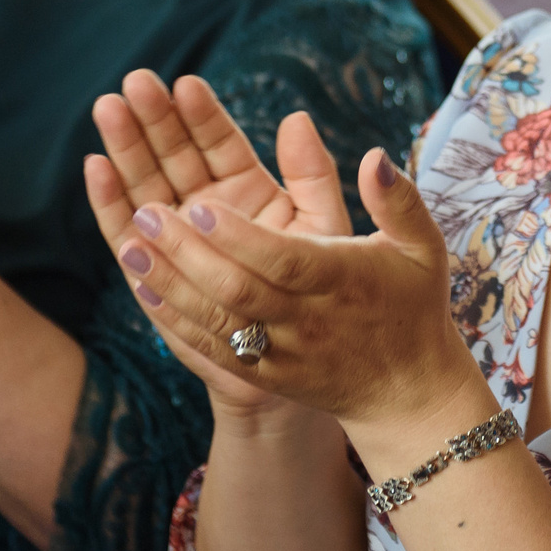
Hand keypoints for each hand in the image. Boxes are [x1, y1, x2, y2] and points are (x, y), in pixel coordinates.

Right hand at [87, 71, 358, 413]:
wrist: (295, 359)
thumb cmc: (317, 290)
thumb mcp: (324, 227)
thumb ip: (312, 174)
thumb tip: (297, 117)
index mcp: (247, 189)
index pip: (218, 142)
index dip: (201, 114)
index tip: (185, 83)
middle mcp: (204, 206)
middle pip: (174, 154)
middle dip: (154, 118)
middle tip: (136, 83)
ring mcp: (175, 236)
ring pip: (144, 183)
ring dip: (125, 148)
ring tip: (109, 108)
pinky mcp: (151, 270)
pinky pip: (126, 231)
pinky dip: (109, 201)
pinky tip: (95, 167)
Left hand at [106, 103, 480, 445]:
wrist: (405, 395)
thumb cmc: (413, 307)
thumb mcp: (422, 247)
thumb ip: (398, 199)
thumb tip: (373, 155)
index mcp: (342, 282)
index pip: (283, 260)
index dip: (240, 237)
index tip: (201, 205)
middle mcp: (306, 321)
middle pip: (238, 290)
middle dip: (188, 253)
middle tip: (147, 213)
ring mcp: (280, 353)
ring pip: (215, 320)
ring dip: (168, 282)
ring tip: (129, 243)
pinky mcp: (261, 375)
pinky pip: (210, 347)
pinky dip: (173, 318)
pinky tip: (143, 286)